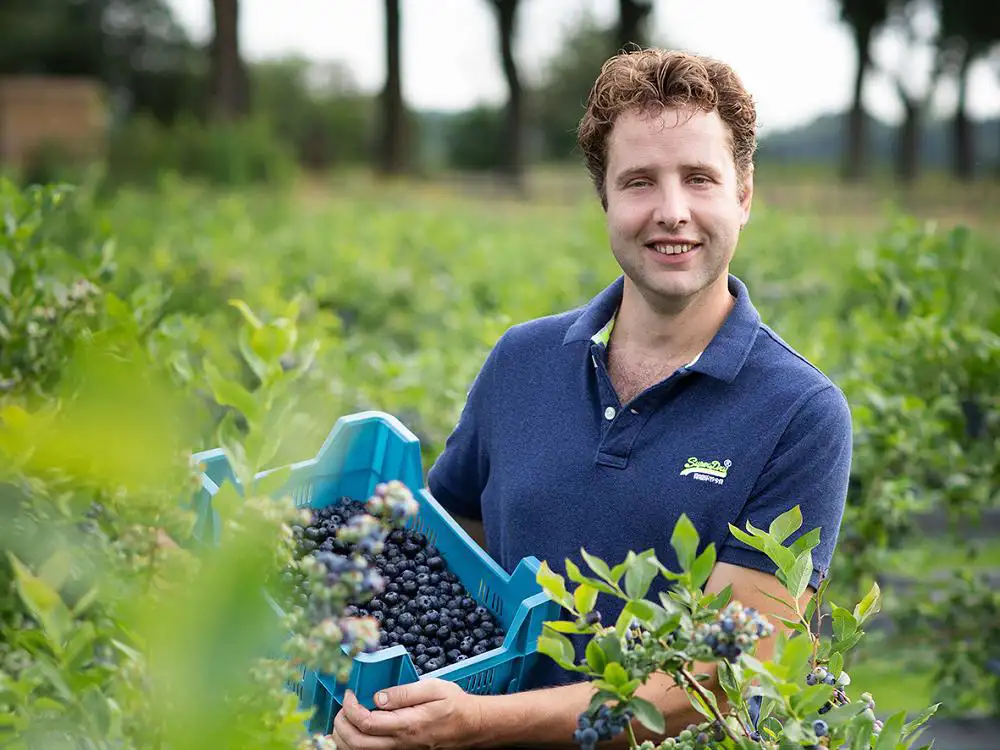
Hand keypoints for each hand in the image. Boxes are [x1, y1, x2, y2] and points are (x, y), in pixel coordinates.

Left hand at [330, 679, 483, 749]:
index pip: (367, 722)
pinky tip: (352, 733)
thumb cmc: (454, 705)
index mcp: (407, 724)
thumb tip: (378, 696)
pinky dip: (354, 745)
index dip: (351, 708)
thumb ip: (404, 692)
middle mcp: (400, 743)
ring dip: (344, 737)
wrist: (470, 727)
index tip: (350, 694)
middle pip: (357, 743)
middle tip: (343, 706)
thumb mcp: (434, 688)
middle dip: (341, 724)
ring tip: (345, 718)